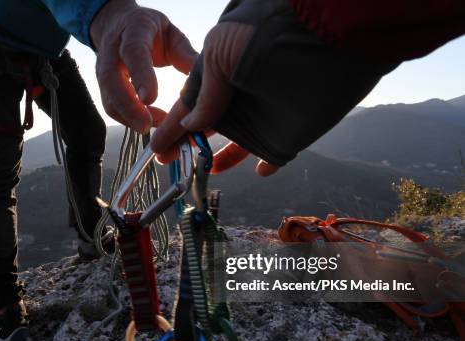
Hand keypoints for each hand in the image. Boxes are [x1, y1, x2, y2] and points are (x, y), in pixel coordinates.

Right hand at [90, 0, 196, 133]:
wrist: (120, 24)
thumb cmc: (151, 31)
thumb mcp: (172, 35)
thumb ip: (185, 55)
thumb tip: (204, 80)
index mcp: (134, 30)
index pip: (133, 52)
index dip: (140, 76)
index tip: (150, 99)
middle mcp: (112, 50)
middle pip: (110, 80)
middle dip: (127, 106)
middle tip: (146, 126)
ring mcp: (103, 69)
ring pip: (108, 98)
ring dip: (128, 117)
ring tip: (151, 128)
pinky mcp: (104, 86)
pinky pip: (112, 107)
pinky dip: (129, 119)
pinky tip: (150, 123)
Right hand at [150, 21, 278, 176]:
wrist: (316, 41)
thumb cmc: (261, 37)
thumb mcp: (218, 53)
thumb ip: (202, 91)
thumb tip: (190, 123)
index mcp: (219, 78)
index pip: (189, 108)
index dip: (172, 128)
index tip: (157, 146)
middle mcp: (239, 99)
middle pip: (208, 127)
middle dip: (186, 145)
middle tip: (168, 161)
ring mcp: (262, 118)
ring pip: (236, 145)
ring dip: (220, 159)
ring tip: (202, 170)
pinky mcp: (286, 135)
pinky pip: (275, 156)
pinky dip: (266, 165)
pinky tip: (258, 171)